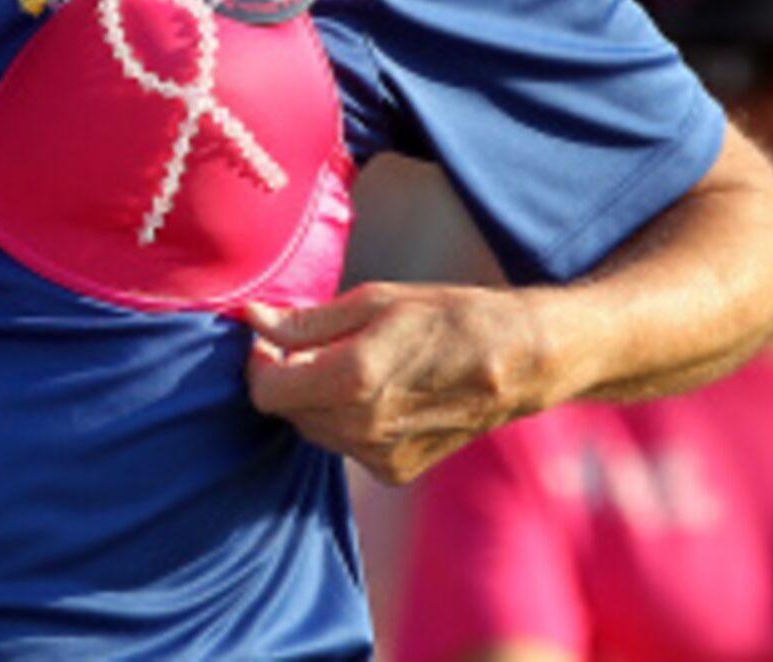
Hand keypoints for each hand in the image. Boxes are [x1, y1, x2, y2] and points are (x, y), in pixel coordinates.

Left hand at [243, 282, 548, 484]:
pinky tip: (382, 392)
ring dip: (317, 398)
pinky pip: (345, 445)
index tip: (271, 337)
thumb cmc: (452, 318)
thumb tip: (251, 318)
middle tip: (319, 342)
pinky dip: (347, 419)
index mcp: (354, 379)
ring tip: (357, 362)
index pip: (266, 389)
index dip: (259, 361)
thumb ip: (308, 320)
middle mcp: (362, 428)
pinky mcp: (395, 472)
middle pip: (288, 410)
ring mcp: (379, 457)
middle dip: (290, 376)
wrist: (521, 362)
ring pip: (314, 429)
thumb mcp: (377, 300)